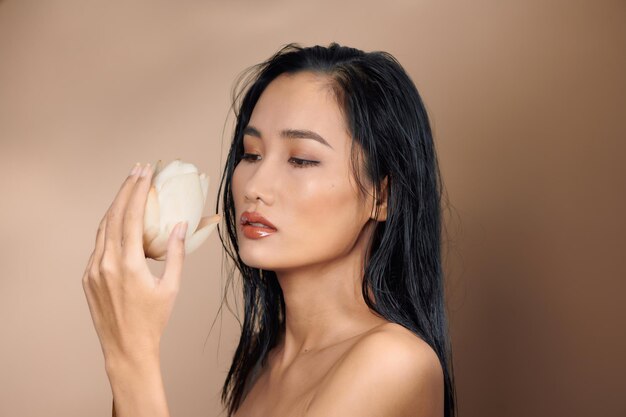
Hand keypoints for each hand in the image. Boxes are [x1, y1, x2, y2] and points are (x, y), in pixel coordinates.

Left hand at [82, 163, 187, 365]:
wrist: (126, 348)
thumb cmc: (153, 320)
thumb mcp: (171, 287)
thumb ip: (176, 254)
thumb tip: (181, 225)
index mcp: (127, 264)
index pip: (130, 216)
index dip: (138, 191)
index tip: (145, 172)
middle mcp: (105, 263)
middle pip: (113, 215)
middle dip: (126, 190)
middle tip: (138, 171)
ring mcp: (92, 270)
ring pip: (102, 228)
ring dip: (116, 206)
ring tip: (130, 190)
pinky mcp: (87, 277)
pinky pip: (98, 245)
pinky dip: (109, 227)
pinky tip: (120, 221)